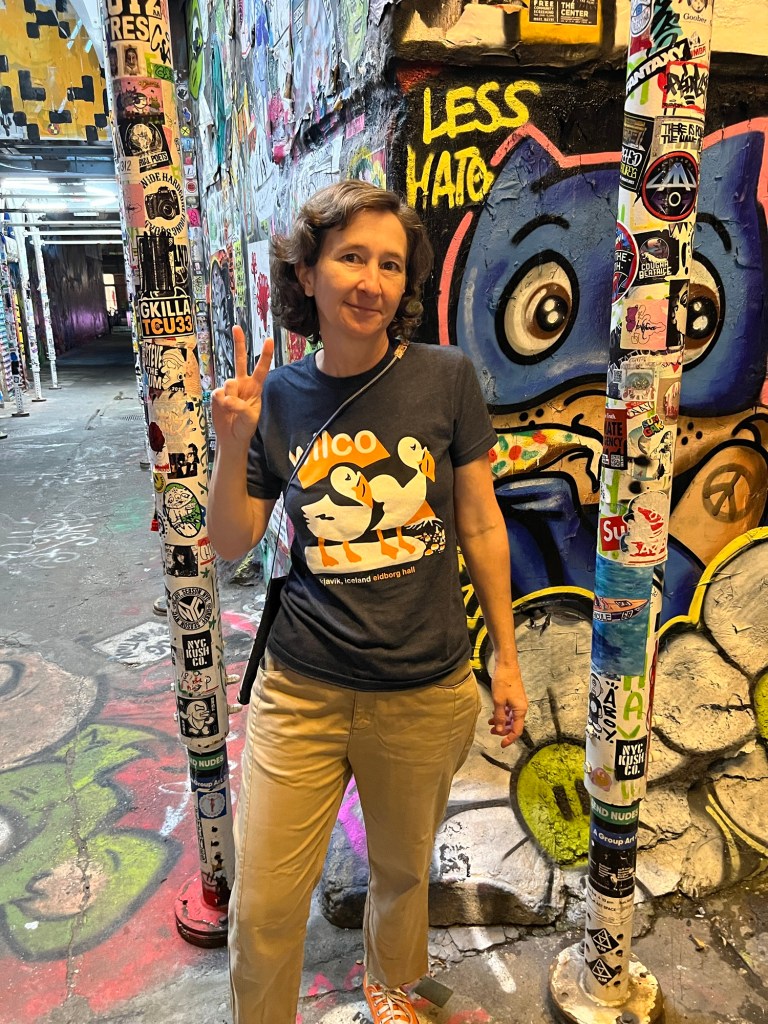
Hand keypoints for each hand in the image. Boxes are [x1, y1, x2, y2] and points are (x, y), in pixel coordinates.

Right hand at [211, 326, 273, 446]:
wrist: (231, 437)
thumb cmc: (245, 427)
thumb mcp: (249, 418)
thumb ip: (240, 406)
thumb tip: (226, 397)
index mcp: (255, 387)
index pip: (261, 369)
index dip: (265, 355)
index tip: (269, 339)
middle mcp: (242, 384)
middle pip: (240, 360)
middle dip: (239, 343)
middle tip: (236, 327)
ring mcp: (229, 388)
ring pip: (229, 383)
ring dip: (231, 397)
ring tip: (232, 409)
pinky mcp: (218, 394)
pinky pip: (218, 393)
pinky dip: (221, 402)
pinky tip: (223, 409)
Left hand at [488, 662, 527, 747]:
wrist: (507, 666)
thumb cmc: (504, 682)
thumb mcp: (499, 702)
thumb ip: (499, 717)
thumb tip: (500, 730)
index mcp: (520, 710)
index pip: (517, 730)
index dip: (509, 739)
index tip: (501, 744)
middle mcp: (522, 708)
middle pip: (514, 725)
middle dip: (504, 730)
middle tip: (492, 732)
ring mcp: (518, 703)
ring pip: (511, 718)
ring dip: (502, 723)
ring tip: (490, 724)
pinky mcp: (514, 698)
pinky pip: (509, 711)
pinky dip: (502, 715)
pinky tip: (493, 716)